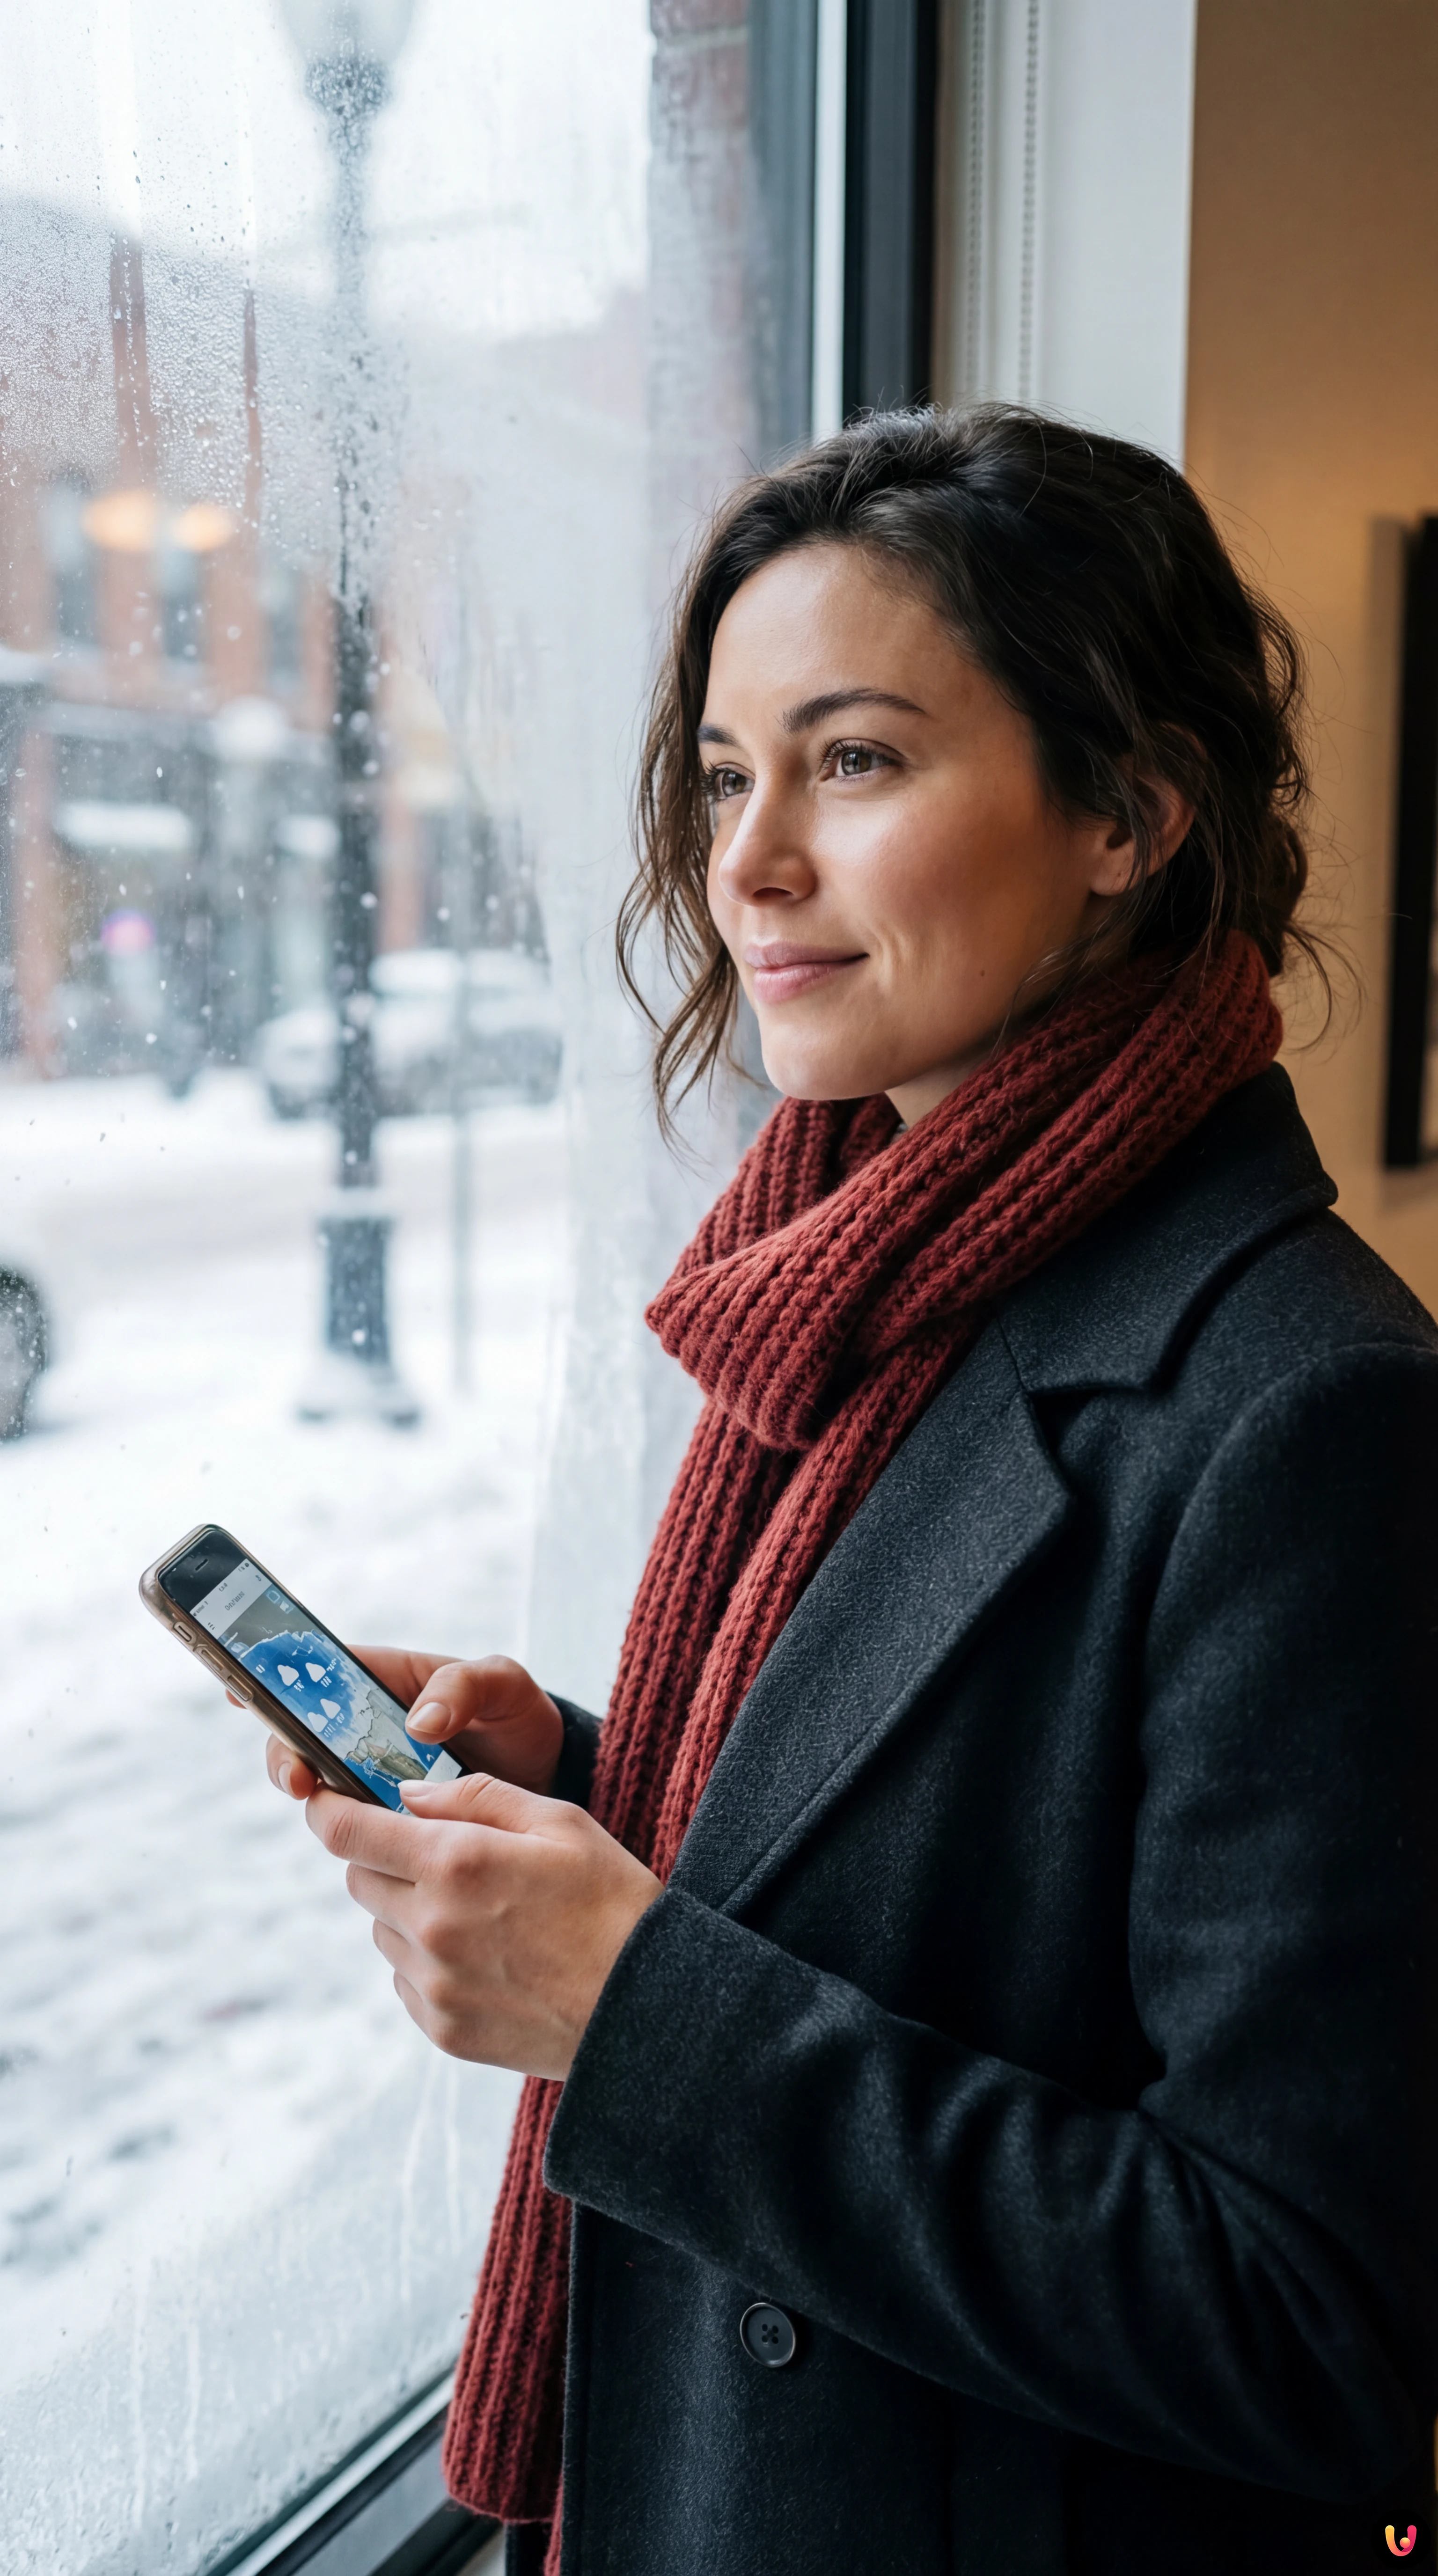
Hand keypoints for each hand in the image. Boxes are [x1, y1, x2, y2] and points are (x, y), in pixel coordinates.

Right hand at [258, 1649, 564, 1801]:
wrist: (548, 1776)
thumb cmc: (520, 1717)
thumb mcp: (505, 1683)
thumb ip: (465, 1686)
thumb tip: (420, 1722)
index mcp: (385, 1679)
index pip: (319, 1671)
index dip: (274, 1678)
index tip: (242, 1694)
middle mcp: (366, 1726)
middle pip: (302, 1733)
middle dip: (286, 1750)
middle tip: (297, 1775)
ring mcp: (371, 1772)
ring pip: (318, 1781)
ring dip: (307, 1789)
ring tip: (314, 1799)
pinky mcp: (385, 1815)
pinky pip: (351, 1821)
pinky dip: (343, 1828)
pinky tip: (352, 1838)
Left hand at [304, 1769, 661, 2077]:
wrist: (651, 2007)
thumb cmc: (612, 1901)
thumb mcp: (559, 1821)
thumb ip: (475, 1796)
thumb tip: (408, 1796)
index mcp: (455, 1863)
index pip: (346, 1832)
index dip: (325, 1807)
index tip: (323, 1796)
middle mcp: (431, 1926)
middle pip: (359, 1879)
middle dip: (383, 1856)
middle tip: (438, 1854)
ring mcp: (433, 1985)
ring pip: (383, 1930)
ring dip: (409, 1910)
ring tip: (481, 1911)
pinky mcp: (443, 2029)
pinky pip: (406, 1980)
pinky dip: (429, 1960)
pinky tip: (487, 1955)